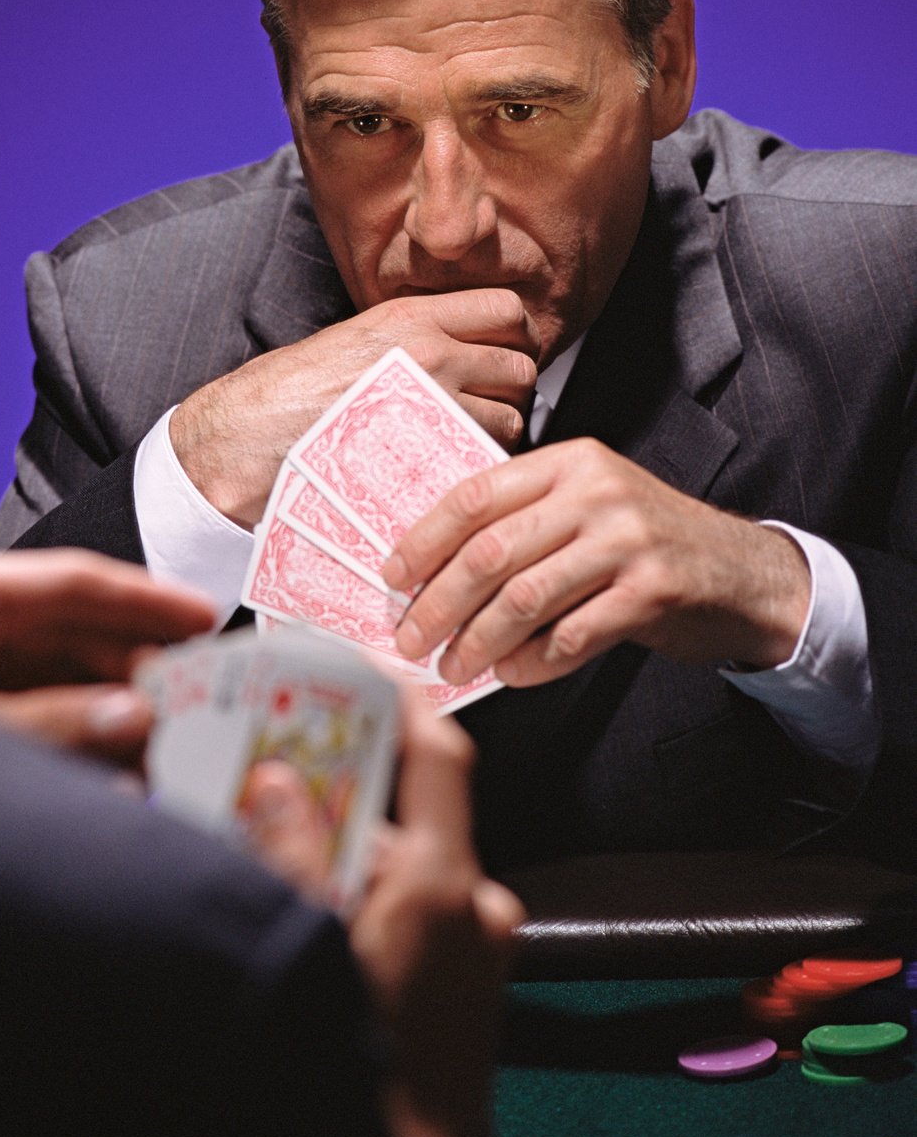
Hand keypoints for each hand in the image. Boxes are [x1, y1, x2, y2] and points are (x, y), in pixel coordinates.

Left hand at [0, 549, 215, 765]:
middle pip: (68, 627)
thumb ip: (56, 726)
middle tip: (194, 695)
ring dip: (108, 706)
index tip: (202, 616)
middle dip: (133, 664)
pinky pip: (28, 709)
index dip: (144, 598)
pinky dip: (73, 733)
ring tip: (165, 738)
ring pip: (53, 673)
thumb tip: (132, 717)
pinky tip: (115, 762)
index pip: (70, 581)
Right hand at [169, 287, 538, 525]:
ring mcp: (433, 405)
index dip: (515, 334)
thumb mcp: (352, 338)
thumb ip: (410, 337)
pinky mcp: (429, 453)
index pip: (506, 308)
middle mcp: (431, 352)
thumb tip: (458, 346)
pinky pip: (485, 458)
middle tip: (490, 406)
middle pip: (520, 365)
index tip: (503, 353)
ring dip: (500, 435)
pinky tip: (455, 471)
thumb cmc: (287, 393)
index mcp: (411, 315)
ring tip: (467, 444)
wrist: (247, 438)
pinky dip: (480, 467)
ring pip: (512, 418)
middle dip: (513, 389)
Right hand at [247, 682, 521, 1136]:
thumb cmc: (367, 1073)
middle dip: (343, 801)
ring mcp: (482, 943)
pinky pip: (422, 910)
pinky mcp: (476, 976)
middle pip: (407, 816)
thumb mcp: (308, 945)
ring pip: (409, 867)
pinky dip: (376, 901)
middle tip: (279, 787)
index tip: (368, 666)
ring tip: (285, 871)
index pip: (438, 755)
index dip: (404, 699)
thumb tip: (276, 782)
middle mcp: (476, 902)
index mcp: (442, 884)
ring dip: (352, 860)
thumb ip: (290, 854)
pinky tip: (327, 925)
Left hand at [384, 437, 811, 684]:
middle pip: (491, 551)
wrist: (744, 573)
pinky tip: (510, 674)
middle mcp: (597, 492)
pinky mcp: (652, 591)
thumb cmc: (647, 544)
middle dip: (439, 602)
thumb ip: (526, 521)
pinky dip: (532, 662)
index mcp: (570, 462)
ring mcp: (627, 541)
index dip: (425, 539)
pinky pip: (571, 635)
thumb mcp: (590, 506)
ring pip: (524, 597)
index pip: (476, 494)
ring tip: (454, 667)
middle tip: (410, 638)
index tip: (393, 578)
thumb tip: (434, 570)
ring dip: (478, 641)